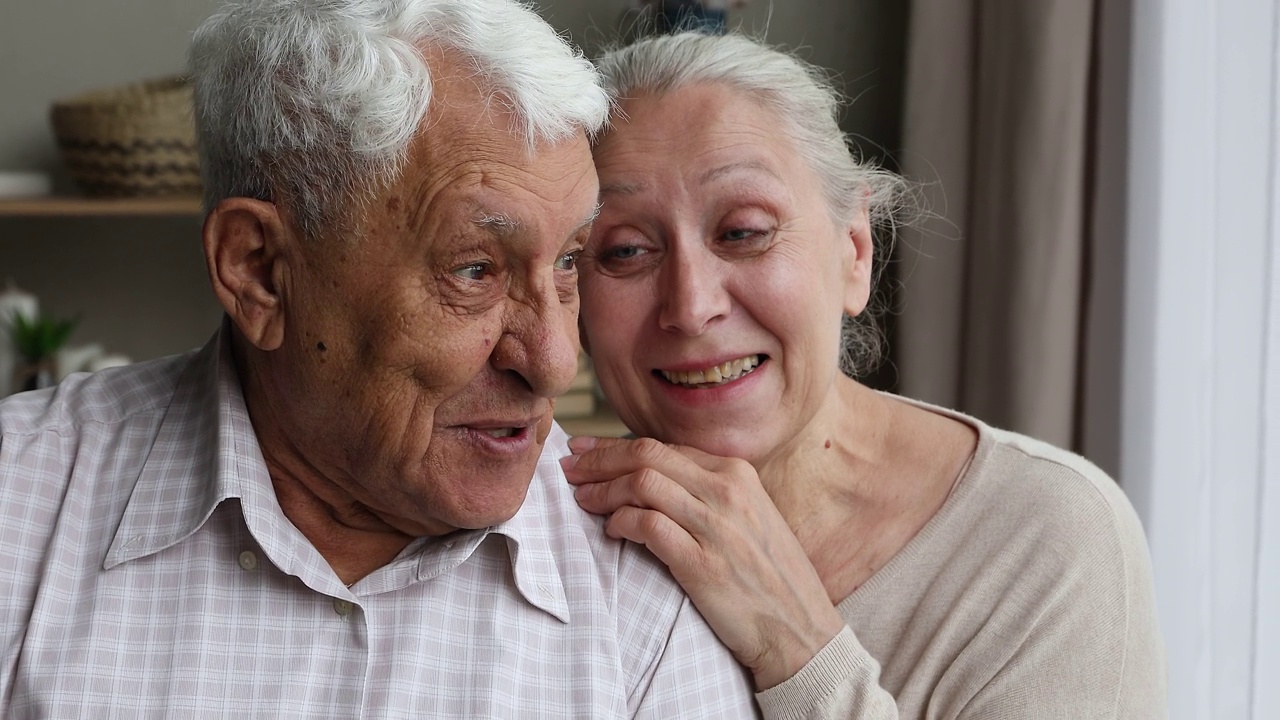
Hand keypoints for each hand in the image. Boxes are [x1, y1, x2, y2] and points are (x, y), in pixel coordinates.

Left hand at [561, 436, 845, 688]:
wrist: (801, 629)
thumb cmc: (770, 575)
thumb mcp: (749, 515)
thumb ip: (707, 492)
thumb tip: (651, 476)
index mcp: (737, 473)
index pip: (662, 446)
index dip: (615, 445)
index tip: (586, 449)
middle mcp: (727, 491)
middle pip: (645, 456)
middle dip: (598, 459)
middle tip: (569, 467)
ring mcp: (716, 526)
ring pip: (642, 485)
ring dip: (602, 490)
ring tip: (582, 499)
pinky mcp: (703, 564)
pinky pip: (647, 526)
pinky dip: (620, 523)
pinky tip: (611, 530)